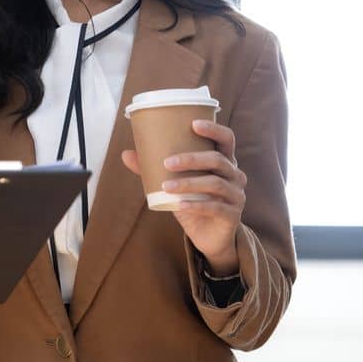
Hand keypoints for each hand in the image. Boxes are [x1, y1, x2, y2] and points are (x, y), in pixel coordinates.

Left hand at [121, 119, 245, 274]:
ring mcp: (237, 196)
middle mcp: (235, 175)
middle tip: (167, 162)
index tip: (193, 124)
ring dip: (188, 183)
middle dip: (192, 159)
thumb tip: (126, 154)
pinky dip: (195, 205)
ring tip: (166, 186)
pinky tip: (179, 205)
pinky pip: (214, 207)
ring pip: (215, 183)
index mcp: (224, 161)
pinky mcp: (233, 215)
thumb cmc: (193, 201)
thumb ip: (154, 169)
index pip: (226, 139)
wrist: (208, 237)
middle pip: (217, 160)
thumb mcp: (175, 184)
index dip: (213, 129)